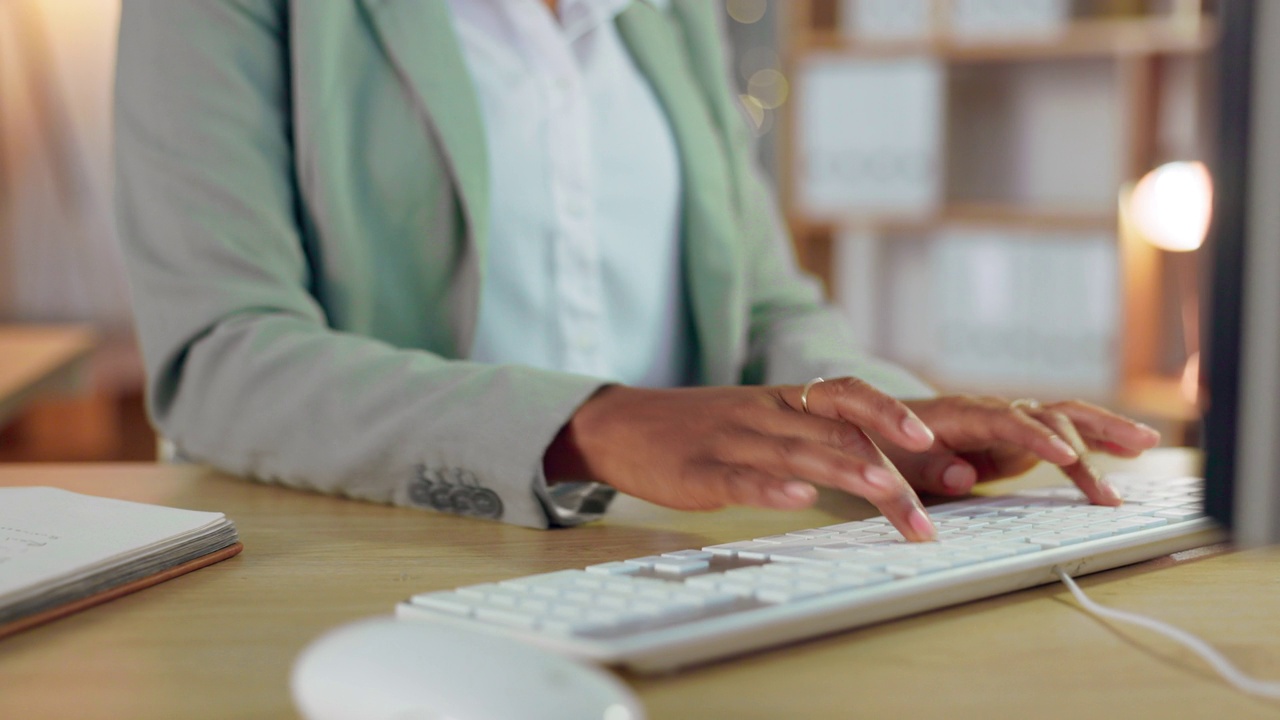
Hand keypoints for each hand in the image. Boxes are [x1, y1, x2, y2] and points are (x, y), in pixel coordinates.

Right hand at [544, 378, 939, 540]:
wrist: (619, 425)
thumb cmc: (697, 430)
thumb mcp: (758, 422)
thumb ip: (810, 439)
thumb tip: (878, 467)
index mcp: (781, 402)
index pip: (847, 396)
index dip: (889, 412)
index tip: (928, 439)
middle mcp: (763, 415)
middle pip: (837, 436)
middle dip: (890, 474)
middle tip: (924, 517)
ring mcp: (730, 441)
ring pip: (797, 453)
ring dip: (845, 472)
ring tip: (885, 491)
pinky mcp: (697, 471)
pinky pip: (738, 477)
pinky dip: (770, 489)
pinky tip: (797, 500)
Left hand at [871, 396, 1161, 504]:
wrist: (887, 432)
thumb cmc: (891, 446)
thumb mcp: (899, 463)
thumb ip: (930, 470)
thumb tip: (964, 476)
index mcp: (963, 414)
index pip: (1009, 421)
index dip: (1040, 438)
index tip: (1069, 456)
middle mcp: (996, 412)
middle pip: (1050, 413)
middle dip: (1091, 432)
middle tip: (1130, 454)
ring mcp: (1012, 423)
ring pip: (1066, 418)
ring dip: (1107, 430)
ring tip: (1147, 444)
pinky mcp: (1022, 439)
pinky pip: (1066, 434)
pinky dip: (1099, 439)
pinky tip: (1133, 449)